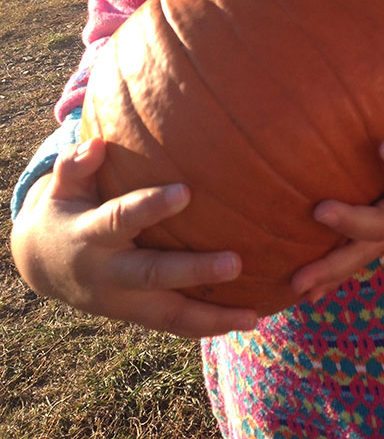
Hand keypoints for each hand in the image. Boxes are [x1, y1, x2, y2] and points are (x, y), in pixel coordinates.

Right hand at [10, 138, 257, 337]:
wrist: (43, 267)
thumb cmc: (66, 211)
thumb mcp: (61, 187)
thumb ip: (75, 166)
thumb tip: (95, 144)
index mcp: (89, 235)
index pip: (120, 219)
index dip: (150, 207)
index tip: (186, 191)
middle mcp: (108, 274)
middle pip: (152, 275)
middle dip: (193, 271)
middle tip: (236, 263)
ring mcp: (124, 302)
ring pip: (169, 316)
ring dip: (212, 317)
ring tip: (254, 314)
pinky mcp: (138, 315)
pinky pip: (176, 325)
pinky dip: (211, 325)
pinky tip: (251, 319)